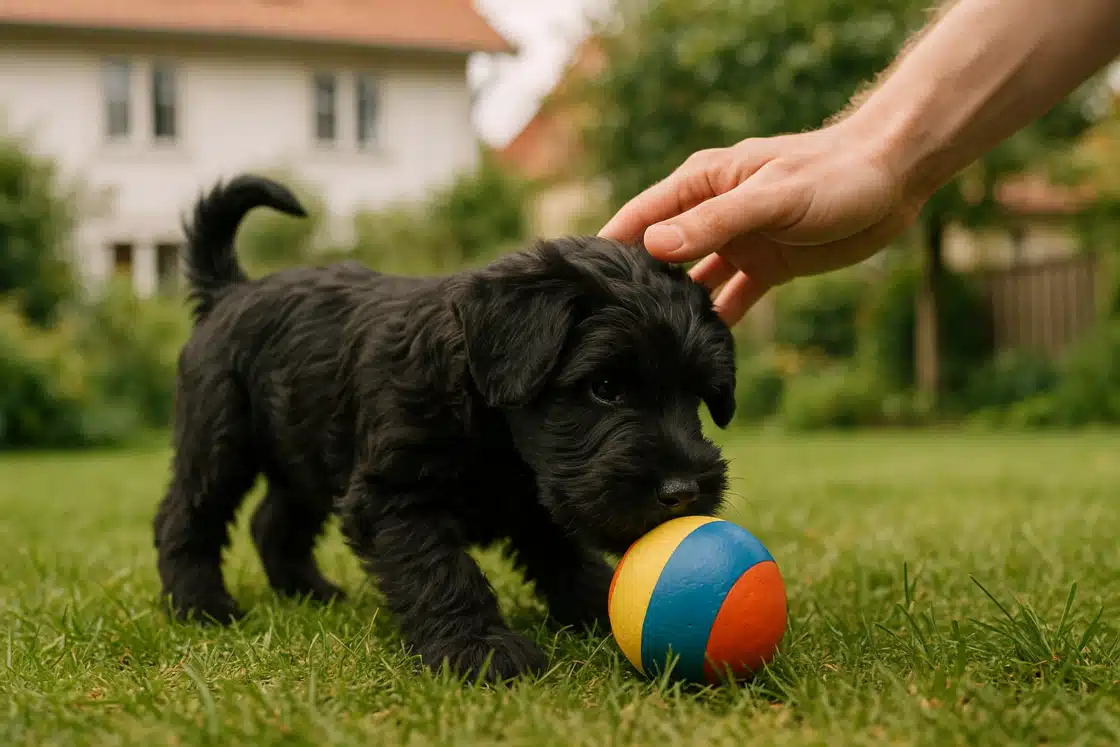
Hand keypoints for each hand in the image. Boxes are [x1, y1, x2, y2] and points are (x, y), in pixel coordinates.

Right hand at [599, 122, 927, 325]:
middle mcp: (712, 214)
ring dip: (675, 309)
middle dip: (638, 285)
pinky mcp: (765, 267)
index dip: (609, 246)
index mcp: (702, 184)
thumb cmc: (833, 174)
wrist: (894, 178)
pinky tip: (699, 352)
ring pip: (692, 282)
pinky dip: (715, 323)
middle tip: (609, 328)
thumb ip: (713, 223)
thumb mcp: (771, 198)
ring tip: (649, 346)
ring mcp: (738, 242)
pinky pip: (730, 300)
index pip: (640, 217)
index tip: (578, 281)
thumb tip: (653, 247)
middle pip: (660, 254)